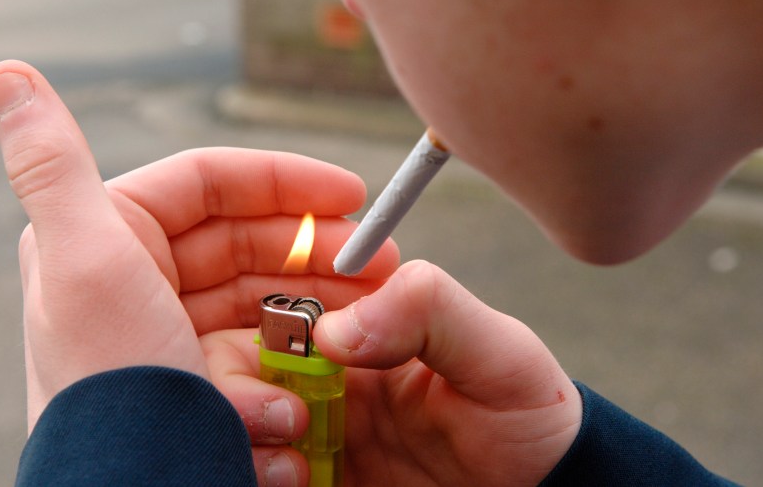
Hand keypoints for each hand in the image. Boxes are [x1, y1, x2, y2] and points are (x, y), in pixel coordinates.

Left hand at [0, 60, 397, 431]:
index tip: (355, 195)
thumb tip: (4, 70)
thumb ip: (53, 164)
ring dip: (318, 309)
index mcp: (105, 236)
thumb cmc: (112, 385)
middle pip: (247, 240)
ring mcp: (170, 334)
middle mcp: (133, 280)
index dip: (285, 181)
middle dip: (315, 248)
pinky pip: (262, 357)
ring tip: (368, 318)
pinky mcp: (198, 383)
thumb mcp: (86, 263)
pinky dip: (294, 367)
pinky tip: (310, 389)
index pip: (210, 182)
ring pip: (263, 298)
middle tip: (382, 261)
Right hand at [206, 260, 581, 486]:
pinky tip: (296, 479)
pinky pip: (254, 464)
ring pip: (234, 412)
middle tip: (285, 413)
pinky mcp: (309, 476)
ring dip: (246, 427)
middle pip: (239, 354)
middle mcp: (326, 372)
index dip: (267, 305)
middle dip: (238, 378)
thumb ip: (431, 310)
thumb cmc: (527, 421)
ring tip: (297, 461)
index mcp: (363, 325)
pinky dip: (258, 468)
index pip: (286, 295)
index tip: (286, 338)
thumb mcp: (499, 354)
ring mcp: (314, 429)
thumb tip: (334, 328)